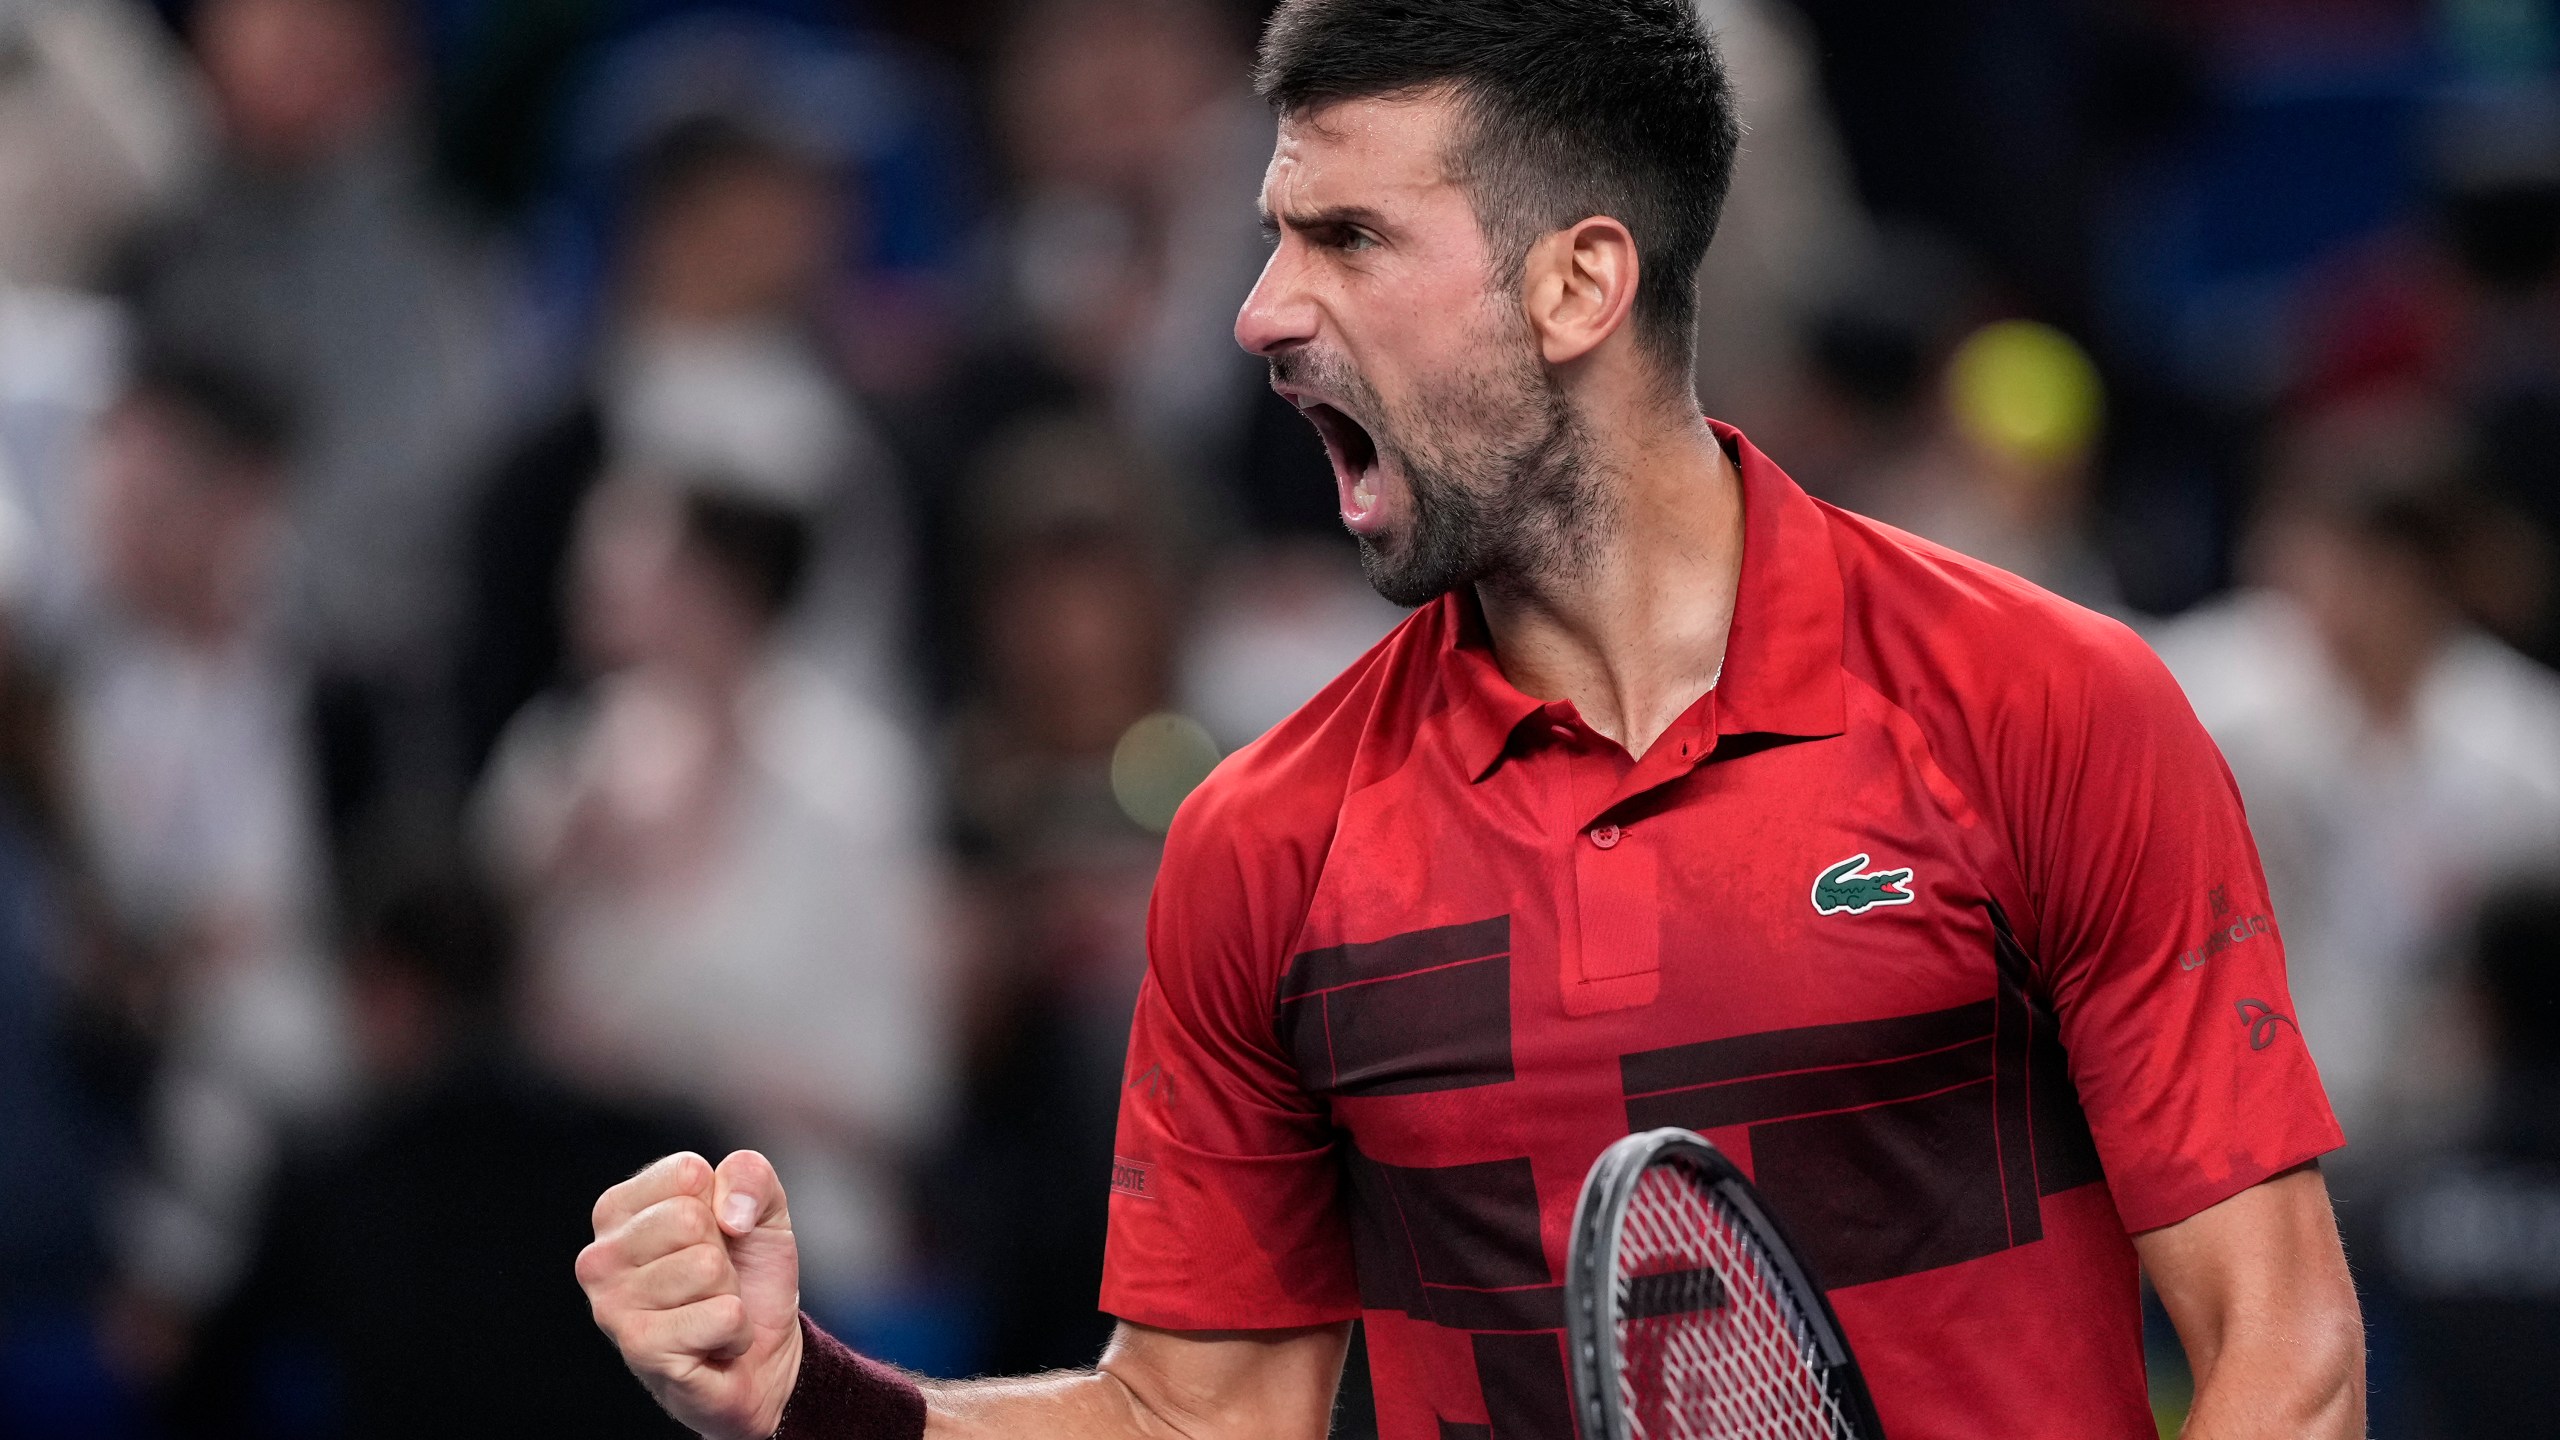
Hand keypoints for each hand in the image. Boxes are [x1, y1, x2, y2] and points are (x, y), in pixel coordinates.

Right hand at [578, 1151, 806, 1439]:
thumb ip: (750, 1174)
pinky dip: (736, 1330)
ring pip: (707, 1267)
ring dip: (729, 1294)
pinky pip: (722, 1315)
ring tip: (710, 1311)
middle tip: (714, 1282)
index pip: (687, 1174)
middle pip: (691, 1219)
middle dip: (724, 1253)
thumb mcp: (763, 1208)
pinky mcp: (639, 1347)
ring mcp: (611, 1305)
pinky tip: (712, 1342)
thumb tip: (729, 1213)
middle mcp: (600, 1256)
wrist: (761, 1358)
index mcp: (618, 1210)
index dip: (723, 1204)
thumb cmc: (748, 1276)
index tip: (716, 1236)